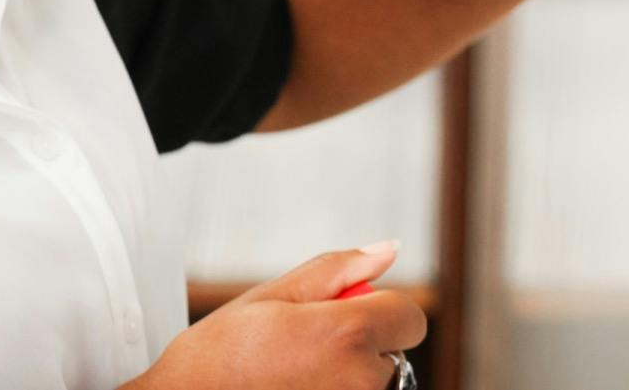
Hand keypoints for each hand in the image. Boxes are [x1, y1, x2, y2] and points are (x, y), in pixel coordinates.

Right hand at [138, 244, 424, 389]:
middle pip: (391, 352)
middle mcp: (359, 382)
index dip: (380, 308)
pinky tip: (294, 387)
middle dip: (359, 343)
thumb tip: (388, 250)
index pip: (410, 318)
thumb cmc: (218, 358)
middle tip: (303, 345)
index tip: (345, 312)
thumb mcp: (272, 295)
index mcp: (345, 336)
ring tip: (293, 372)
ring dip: (347, 373)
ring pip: (372, 382)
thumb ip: (337, 270)